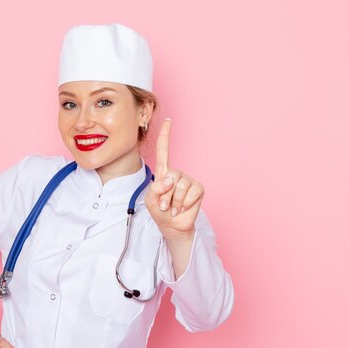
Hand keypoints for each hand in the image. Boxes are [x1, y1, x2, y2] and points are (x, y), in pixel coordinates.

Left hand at [145, 118, 203, 239]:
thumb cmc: (160, 211)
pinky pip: (192, 192)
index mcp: (163, 173)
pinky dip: (185, 203)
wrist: (172, 226)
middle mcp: (177, 174)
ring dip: (175, 201)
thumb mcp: (150, 200)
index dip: (165, 136)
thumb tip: (169, 180)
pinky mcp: (198, 189)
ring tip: (173, 208)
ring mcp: (188, 181)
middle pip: (171, 176)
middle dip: (166, 194)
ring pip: (181, 186)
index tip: (168, 121)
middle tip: (164, 205)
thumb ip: (155, 189)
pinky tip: (183, 208)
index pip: (164, 151)